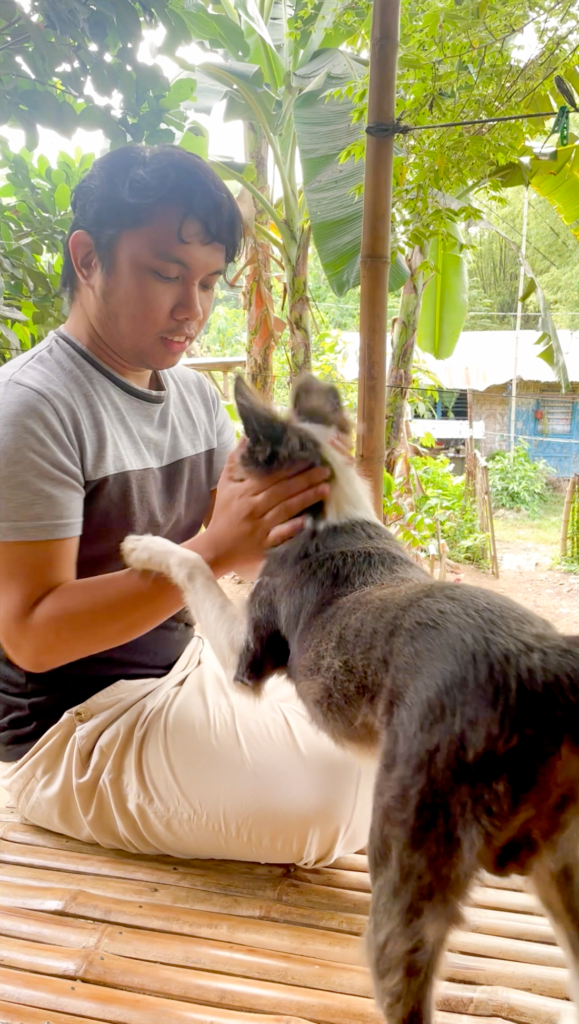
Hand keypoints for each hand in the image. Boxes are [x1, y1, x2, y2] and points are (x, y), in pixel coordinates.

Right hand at [196, 442, 329, 576]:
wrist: (215, 548)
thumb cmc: (223, 514)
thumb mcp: (225, 484)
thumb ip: (235, 461)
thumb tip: (247, 438)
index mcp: (244, 491)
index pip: (271, 476)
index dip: (291, 467)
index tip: (309, 458)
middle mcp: (252, 507)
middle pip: (282, 490)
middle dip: (306, 479)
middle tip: (326, 471)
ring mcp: (259, 527)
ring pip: (285, 509)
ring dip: (306, 498)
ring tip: (325, 489)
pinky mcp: (263, 545)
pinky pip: (280, 535)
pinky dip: (293, 528)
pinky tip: (309, 520)